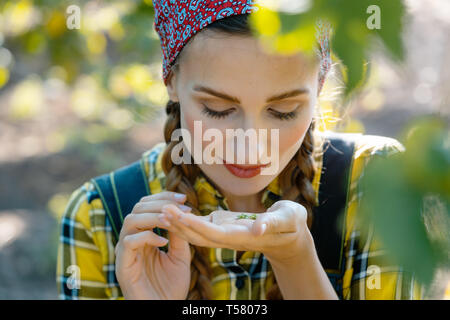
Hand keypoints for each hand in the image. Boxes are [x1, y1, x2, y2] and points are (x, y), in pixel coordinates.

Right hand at [114, 191, 192, 299]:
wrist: (164, 309)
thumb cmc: (171, 286)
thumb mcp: (180, 255)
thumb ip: (178, 234)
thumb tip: (180, 211)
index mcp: (144, 236)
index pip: (147, 206)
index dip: (163, 198)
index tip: (184, 199)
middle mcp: (132, 240)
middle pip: (137, 208)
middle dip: (160, 202)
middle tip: (181, 206)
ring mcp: (126, 252)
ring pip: (131, 220)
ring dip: (152, 216)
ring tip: (170, 220)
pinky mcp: (122, 265)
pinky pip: (128, 243)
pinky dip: (146, 237)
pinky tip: (163, 242)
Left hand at [159, 200, 310, 262]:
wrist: (290, 237)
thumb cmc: (291, 224)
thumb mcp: (287, 219)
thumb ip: (272, 223)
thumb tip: (257, 228)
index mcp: (243, 237)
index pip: (213, 234)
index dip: (194, 225)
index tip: (176, 215)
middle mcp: (230, 239)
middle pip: (200, 235)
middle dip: (180, 225)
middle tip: (160, 210)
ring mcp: (226, 234)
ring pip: (198, 233)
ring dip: (179, 224)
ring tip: (161, 210)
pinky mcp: (225, 227)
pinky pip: (202, 226)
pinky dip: (187, 220)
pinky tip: (174, 211)